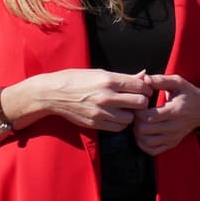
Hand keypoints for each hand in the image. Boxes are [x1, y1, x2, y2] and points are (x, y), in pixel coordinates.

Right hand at [28, 68, 152, 131]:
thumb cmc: (77, 80)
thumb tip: (144, 75)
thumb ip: (125, 77)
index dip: (147, 89)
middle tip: (138, 101)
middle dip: (142, 102)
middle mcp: (106, 96)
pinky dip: (120, 123)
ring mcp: (100, 112)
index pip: (141, 87)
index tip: (144, 90)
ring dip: (131, 114)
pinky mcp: (95, 123)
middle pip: (140, 103)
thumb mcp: (100, 73)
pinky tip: (116, 116)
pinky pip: (118, 127)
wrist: (53, 94)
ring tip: (126, 109)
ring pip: (130, 118)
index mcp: (109, 80)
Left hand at [134, 73, 199, 155]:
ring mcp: (173, 137)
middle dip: (136, 121)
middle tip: (137, 114)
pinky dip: (143, 144)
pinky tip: (144, 133)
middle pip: (145, 130)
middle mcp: (174, 127)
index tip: (138, 104)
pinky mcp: (172, 143)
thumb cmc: (189, 94)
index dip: (138, 111)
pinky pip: (152, 150)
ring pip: (146, 141)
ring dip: (138, 133)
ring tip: (140, 122)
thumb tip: (145, 78)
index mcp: (175, 111)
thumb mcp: (178, 82)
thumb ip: (161, 80)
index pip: (149, 117)